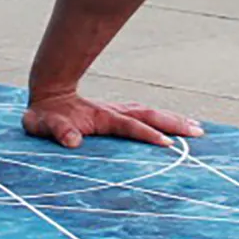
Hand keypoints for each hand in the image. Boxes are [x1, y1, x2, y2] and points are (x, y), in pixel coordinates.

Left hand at [23, 91, 204, 148]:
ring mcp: (117, 112)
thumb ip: (56, 130)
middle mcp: (113, 112)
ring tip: (196, 128)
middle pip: (148, 115)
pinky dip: (163, 120)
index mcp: (100, 117)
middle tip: (197, 133)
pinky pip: (145, 117)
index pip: (129, 125)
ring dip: (173, 120)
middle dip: (172, 123)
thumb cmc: (43, 115)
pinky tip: (177, 126)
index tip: (166, 144)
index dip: (147, 134)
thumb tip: (72, 141)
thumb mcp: (41, 124)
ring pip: (150, 114)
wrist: (46, 94)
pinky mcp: (118, 116)